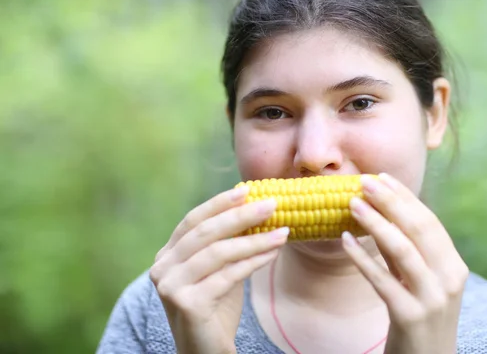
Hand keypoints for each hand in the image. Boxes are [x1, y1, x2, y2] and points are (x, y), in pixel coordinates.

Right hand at [149, 186, 288, 353]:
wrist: (206, 351)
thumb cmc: (216, 308)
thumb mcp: (219, 269)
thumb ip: (228, 243)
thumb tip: (257, 209)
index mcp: (167, 255)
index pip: (193, 220)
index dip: (219, 203)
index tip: (247, 190)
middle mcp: (162, 268)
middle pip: (205, 232)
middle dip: (241, 215)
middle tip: (272, 205)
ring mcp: (171, 286)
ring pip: (218, 252)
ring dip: (255, 240)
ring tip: (283, 232)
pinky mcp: (188, 303)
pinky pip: (227, 275)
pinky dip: (253, 262)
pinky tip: (273, 254)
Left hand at [341, 173, 468, 353]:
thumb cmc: (421, 315)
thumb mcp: (419, 279)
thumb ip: (405, 249)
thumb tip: (380, 212)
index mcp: (453, 266)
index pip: (429, 222)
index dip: (405, 197)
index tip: (382, 176)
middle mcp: (449, 280)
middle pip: (419, 230)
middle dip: (391, 201)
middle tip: (364, 181)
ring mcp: (432, 299)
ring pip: (402, 251)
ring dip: (375, 223)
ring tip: (352, 203)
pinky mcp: (410, 317)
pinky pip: (382, 281)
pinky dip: (362, 258)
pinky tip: (344, 241)